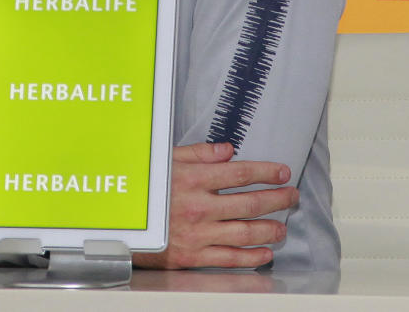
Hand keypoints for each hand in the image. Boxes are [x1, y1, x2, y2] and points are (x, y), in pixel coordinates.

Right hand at [133, 142, 297, 269]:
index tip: (282, 172)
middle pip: (249, 203)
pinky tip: (265, 253)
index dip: (266, 172)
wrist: (118, 221)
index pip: (240, 174)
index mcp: (193, 179)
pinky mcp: (192, 256)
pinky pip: (229, 257)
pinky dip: (251, 256)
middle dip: (276, 199)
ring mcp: (198, 233)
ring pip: (244, 232)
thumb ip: (198, 154)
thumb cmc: (142, 188)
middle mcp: (199, 206)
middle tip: (291, 196)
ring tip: (282, 227)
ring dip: (269, 229)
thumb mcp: (165, 161)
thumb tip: (227, 150)